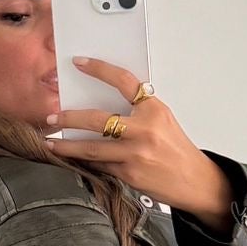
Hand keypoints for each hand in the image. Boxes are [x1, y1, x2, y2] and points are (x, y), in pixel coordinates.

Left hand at [43, 56, 231, 227]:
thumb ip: (137, 111)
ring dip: (66, 145)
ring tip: (50, 143)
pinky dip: (85, 161)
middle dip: (69, 118)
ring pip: (91, 147)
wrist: (196, 182)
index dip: (99, 69)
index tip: (80, 63)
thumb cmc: (178, 151)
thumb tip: (104, 104)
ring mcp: (135, 153)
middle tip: (52, 117)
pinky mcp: (129, 174)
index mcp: (153, 110)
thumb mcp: (162, 121)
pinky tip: (72, 159)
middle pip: (97, 119)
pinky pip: (100, 165)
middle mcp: (144, 130)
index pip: (123, 81)